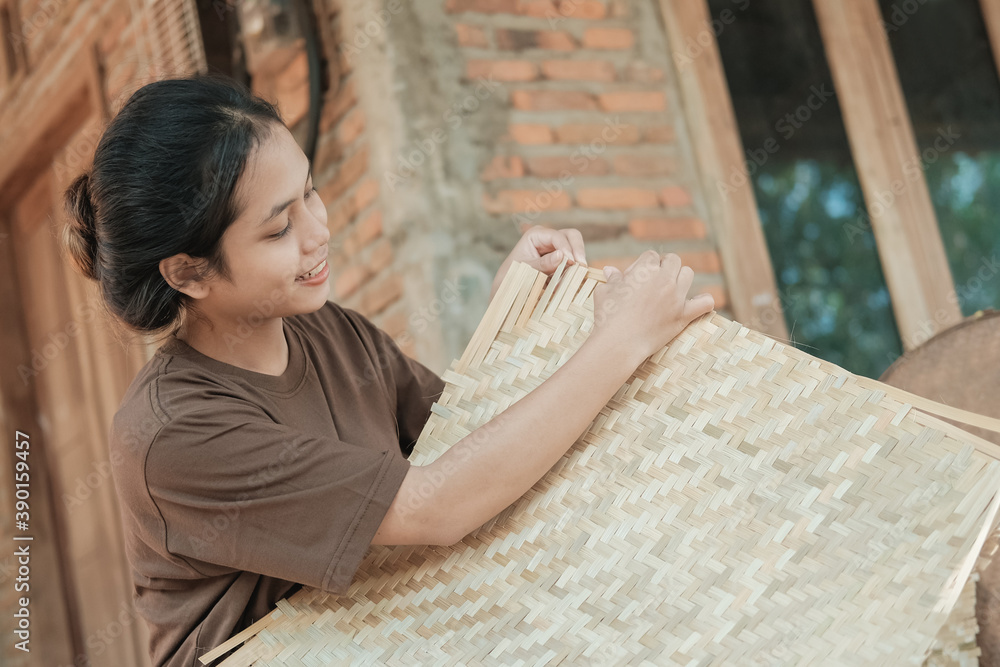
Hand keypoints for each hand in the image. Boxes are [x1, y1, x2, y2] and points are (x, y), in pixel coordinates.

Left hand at [490, 226, 586, 299]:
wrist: (508, 287)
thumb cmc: (512, 275)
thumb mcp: (525, 270)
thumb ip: (543, 264)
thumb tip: (561, 256)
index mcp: (536, 235)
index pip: (557, 236)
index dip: (566, 248)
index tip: (571, 262)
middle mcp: (548, 239)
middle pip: (571, 236)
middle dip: (578, 250)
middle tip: (582, 266)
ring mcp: (556, 249)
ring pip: (575, 250)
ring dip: (575, 265)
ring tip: (570, 280)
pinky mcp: (561, 262)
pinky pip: (572, 264)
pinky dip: (572, 273)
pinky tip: (567, 283)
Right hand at [592, 250, 714, 361]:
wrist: (619, 343)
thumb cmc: (608, 316)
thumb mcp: (605, 292)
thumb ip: (612, 279)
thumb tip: (611, 270)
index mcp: (645, 269)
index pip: (650, 256)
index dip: (642, 265)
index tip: (633, 278)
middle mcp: (664, 279)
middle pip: (673, 260)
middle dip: (664, 266)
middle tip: (653, 281)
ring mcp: (676, 297)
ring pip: (688, 274)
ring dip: (680, 278)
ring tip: (670, 289)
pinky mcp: (683, 315)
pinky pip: (705, 302)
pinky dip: (703, 301)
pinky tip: (695, 303)